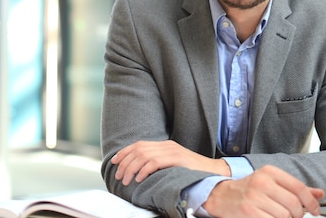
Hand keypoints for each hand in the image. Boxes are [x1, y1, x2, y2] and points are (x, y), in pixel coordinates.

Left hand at [111, 140, 230, 184]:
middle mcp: (166, 145)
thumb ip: (159, 163)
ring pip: (143, 156)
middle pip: (138, 149)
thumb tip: (140, 171)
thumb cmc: (191, 171)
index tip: (114, 161)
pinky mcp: (176, 158)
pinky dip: (143, 170)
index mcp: (165, 145)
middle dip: (124, 162)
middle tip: (118, 176)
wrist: (211, 170)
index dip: (124, 152)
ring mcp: (171, 151)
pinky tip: (139, 179)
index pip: (139, 144)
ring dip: (131, 168)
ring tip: (126, 180)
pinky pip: (154, 162)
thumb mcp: (173, 164)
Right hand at [202, 165, 324, 217]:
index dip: (311, 202)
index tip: (315, 210)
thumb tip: (319, 194)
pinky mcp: (248, 211)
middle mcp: (262, 182)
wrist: (221, 196)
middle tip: (293, 216)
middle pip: (293, 204)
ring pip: (284, 216)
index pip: (298, 187)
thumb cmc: (249, 189)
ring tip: (278, 217)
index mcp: (270, 172)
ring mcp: (254, 197)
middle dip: (298, 215)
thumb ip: (295, 188)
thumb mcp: (272, 182)